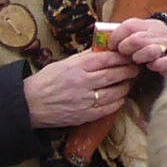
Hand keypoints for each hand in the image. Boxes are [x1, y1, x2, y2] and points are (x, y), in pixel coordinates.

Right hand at [21, 47, 140, 128]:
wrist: (30, 103)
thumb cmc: (46, 81)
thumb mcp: (63, 63)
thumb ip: (84, 58)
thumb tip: (104, 50)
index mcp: (76, 67)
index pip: (106, 59)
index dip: (121, 57)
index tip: (129, 55)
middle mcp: (82, 82)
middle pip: (113, 75)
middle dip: (128, 71)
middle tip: (136, 67)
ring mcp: (84, 100)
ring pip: (113, 93)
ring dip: (125, 87)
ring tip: (129, 82)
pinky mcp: (84, 115)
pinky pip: (107, 109)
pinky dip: (117, 102)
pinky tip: (120, 97)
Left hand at [108, 16, 166, 73]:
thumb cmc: (148, 39)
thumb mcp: (138, 31)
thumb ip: (123, 34)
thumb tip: (102, 42)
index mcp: (146, 25)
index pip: (128, 27)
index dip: (116, 37)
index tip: (112, 45)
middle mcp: (156, 34)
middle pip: (136, 39)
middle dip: (126, 48)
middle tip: (124, 54)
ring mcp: (166, 46)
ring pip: (150, 50)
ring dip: (139, 56)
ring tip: (137, 60)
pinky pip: (164, 62)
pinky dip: (156, 65)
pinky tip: (151, 66)